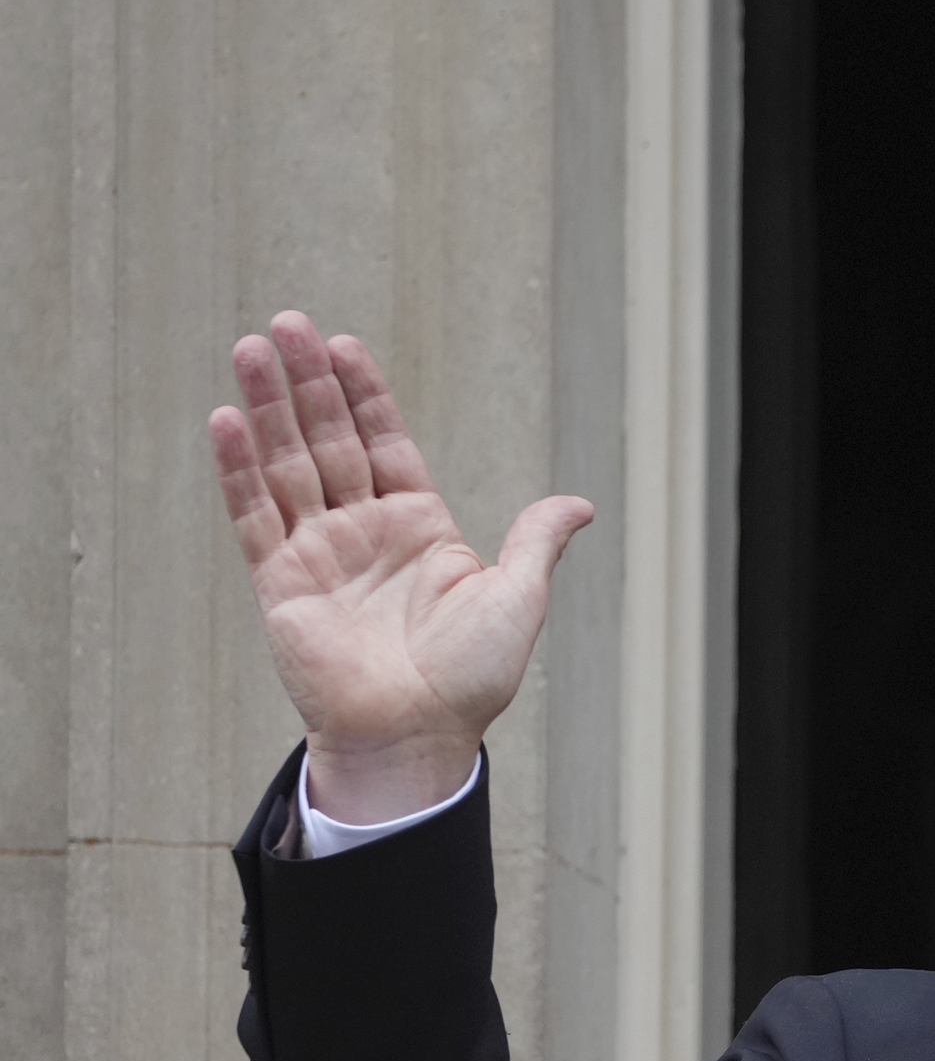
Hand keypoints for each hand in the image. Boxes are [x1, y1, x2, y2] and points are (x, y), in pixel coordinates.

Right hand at [208, 312, 591, 821]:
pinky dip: (240, 469)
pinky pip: (256, 516)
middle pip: (329, 439)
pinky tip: (227, 420)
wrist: (420, 735)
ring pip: (288, 465)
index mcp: (421, 527)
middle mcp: (365, 532)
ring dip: (268, 408)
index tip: (343, 345)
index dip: (364, 394)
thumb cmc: (472, 678)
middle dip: (309, 383)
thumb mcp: (519, 596)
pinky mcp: (282, 583)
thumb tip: (581, 504)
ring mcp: (320, 553)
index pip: (385, 442)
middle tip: (286, 324)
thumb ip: (536, 540)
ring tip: (251, 349)